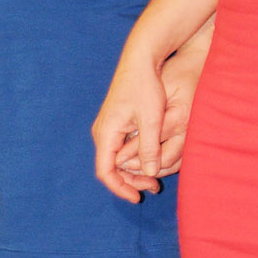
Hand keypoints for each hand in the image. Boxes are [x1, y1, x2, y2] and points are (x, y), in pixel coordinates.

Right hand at [116, 27, 211, 178]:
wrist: (140, 60)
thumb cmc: (146, 86)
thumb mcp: (152, 119)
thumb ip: (149, 147)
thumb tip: (150, 174)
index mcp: (107, 133)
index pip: (105, 171)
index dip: (120, 188)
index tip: (137, 197)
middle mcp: (103, 132)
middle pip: (110, 167)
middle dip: (129, 181)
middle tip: (152, 187)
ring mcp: (108, 127)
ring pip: (116, 159)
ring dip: (133, 171)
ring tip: (155, 178)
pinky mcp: (116, 122)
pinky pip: (120, 148)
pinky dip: (133, 159)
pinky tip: (151, 161)